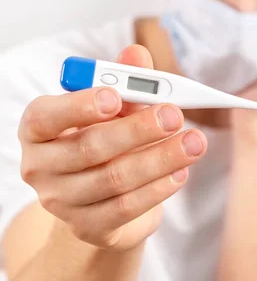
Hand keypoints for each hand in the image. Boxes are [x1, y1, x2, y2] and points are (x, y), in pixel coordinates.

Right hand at [19, 45, 206, 250]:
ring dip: (160, 158)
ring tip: (194, 142)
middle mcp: (40, 166)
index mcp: (38, 128)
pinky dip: (158, 189)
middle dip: (137, 129)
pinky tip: (181, 172)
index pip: (47, 116)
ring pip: (114, 179)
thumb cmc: (103, 139)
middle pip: (89, 147)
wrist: (99, 198)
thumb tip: (137, 53)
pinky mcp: (86, 227)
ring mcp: (60, 201)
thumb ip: (124, 81)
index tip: (117, 97)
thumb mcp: (112, 109)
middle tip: (175, 114)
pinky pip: (126, 207)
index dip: (80, 106)